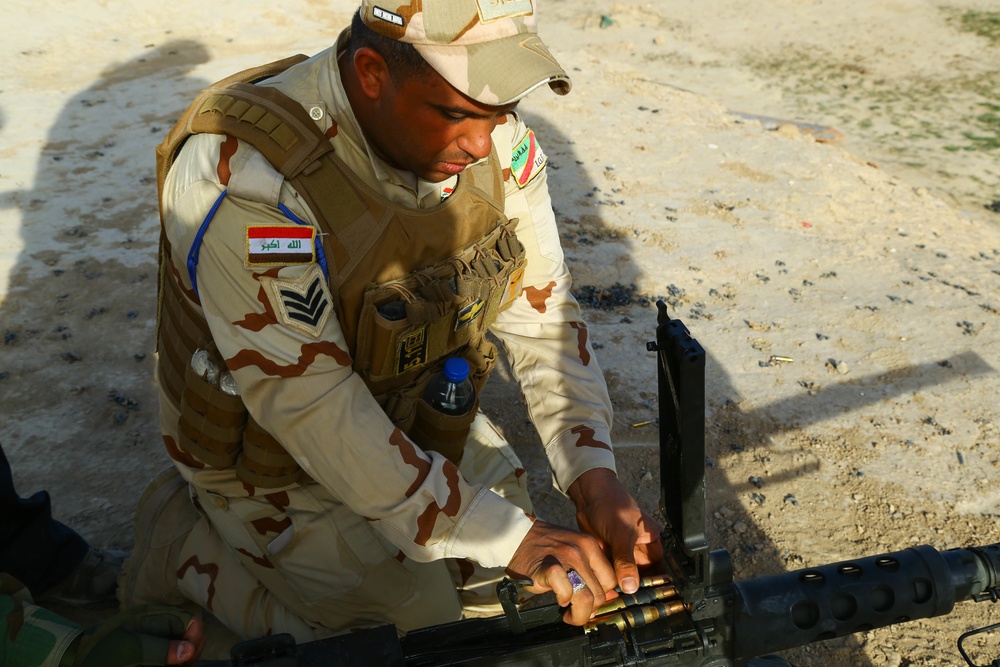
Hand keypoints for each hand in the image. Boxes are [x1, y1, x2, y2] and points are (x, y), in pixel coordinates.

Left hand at [73, 605, 205, 665]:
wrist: (73, 661)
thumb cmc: (100, 653)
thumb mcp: (129, 651)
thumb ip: (159, 650)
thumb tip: (190, 650)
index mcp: (155, 617)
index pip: (189, 622)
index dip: (194, 639)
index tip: (186, 660)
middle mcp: (159, 627)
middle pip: (189, 639)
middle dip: (189, 656)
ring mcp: (154, 641)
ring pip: (181, 652)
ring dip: (180, 663)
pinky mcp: (149, 654)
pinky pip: (167, 659)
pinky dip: (169, 664)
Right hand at [506, 520, 617, 625]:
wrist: (516, 536)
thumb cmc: (544, 547)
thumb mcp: (573, 550)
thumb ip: (590, 571)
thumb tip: (605, 599)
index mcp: (590, 546)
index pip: (611, 580)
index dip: (603, 596)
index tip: (591, 602)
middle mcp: (582, 550)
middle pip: (601, 593)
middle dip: (590, 609)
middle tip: (577, 611)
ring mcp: (566, 558)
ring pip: (587, 598)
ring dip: (579, 613)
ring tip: (569, 614)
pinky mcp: (549, 568)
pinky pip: (566, 594)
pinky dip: (563, 602)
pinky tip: (558, 600)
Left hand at [568, 468, 663, 594]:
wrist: (588, 496)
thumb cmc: (611, 504)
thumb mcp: (621, 533)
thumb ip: (626, 560)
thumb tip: (631, 586)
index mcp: (653, 543)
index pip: (661, 571)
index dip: (656, 588)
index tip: (648, 604)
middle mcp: (641, 551)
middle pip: (644, 579)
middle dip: (636, 593)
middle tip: (629, 609)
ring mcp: (625, 555)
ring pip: (626, 580)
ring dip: (621, 590)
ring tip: (615, 606)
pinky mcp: (610, 557)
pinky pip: (612, 575)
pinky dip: (609, 584)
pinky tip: (603, 595)